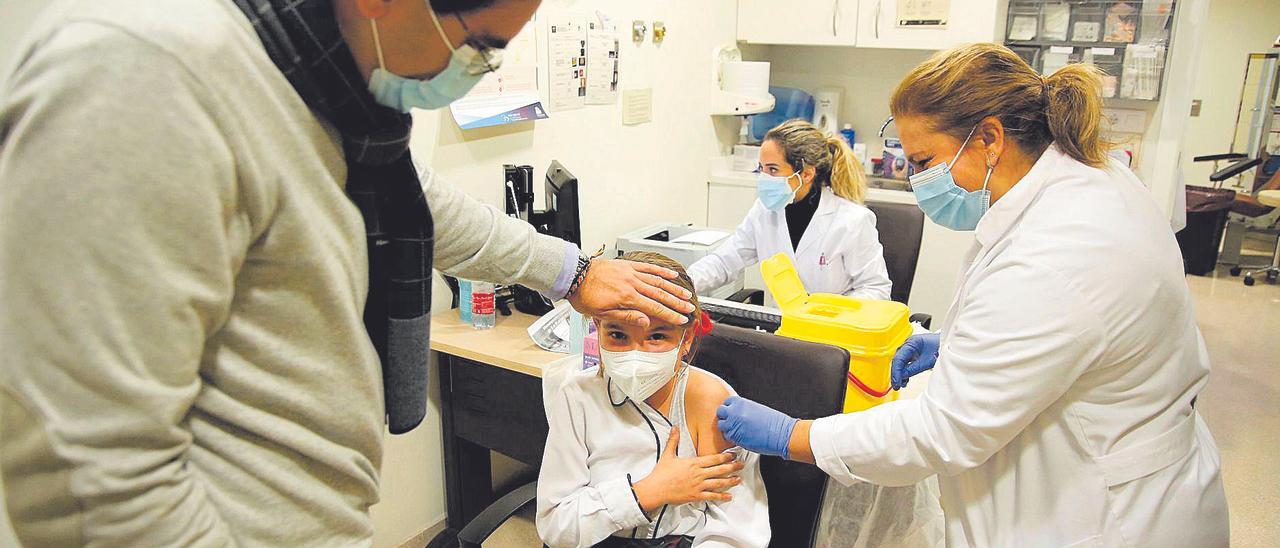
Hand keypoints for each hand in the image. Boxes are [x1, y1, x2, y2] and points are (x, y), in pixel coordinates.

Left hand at [567, 259, 694, 326]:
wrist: (574, 276)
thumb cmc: (585, 296)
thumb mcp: (602, 314)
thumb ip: (626, 316)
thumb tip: (645, 322)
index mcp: (627, 298)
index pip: (654, 308)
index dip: (670, 315)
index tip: (681, 319)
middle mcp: (632, 284)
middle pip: (660, 294)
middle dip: (677, 303)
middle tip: (689, 309)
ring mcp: (631, 273)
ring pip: (657, 281)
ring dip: (673, 288)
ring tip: (685, 294)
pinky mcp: (627, 265)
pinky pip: (648, 268)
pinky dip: (661, 271)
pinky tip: (671, 275)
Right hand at [631, 427, 744, 511]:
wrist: (656, 489)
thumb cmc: (662, 473)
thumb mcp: (668, 454)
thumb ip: (673, 440)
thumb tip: (674, 427)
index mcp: (693, 463)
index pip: (713, 459)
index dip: (725, 457)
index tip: (733, 455)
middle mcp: (698, 474)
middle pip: (719, 470)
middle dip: (732, 467)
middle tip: (741, 465)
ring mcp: (698, 485)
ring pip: (718, 483)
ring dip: (730, 481)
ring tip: (738, 479)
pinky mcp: (696, 496)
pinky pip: (711, 496)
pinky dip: (721, 497)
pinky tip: (729, 496)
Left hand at [715, 396, 797, 458]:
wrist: (781, 434)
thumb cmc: (773, 422)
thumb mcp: (756, 409)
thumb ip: (743, 409)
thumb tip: (737, 412)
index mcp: (741, 403)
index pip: (726, 402)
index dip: (729, 408)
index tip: (733, 413)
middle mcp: (735, 412)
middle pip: (720, 412)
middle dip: (724, 417)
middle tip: (732, 422)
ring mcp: (734, 425)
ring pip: (722, 426)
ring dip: (728, 428)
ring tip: (738, 431)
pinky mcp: (736, 437)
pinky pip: (728, 437)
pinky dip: (732, 437)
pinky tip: (742, 437)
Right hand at [891, 333, 940, 390]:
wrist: (949, 345)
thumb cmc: (941, 348)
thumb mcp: (928, 361)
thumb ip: (914, 369)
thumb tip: (902, 376)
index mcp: (912, 343)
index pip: (899, 359)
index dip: (896, 372)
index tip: (896, 383)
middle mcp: (908, 345)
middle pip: (897, 361)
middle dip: (896, 374)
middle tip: (897, 386)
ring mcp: (910, 349)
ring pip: (900, 363)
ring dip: (900, 374)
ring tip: (902, 385)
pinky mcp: (913, 354)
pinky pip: (905, 364)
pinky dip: (905, 372)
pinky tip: (905, 380)